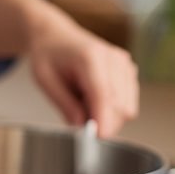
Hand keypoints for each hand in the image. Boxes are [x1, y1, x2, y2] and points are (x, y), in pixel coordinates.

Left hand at [26, 11, 138, 137]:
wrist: (56, 36)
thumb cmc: (48, 56)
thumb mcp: (45, 81)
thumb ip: (65, 104)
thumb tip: (82, 127)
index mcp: (91, 58)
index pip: (103, 94)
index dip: (103, 118)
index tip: (100, 137)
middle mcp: (114, 59)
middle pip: (120, 104)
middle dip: (103, 122)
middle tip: (77, 120)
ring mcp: (125, 64)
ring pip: (127, 107)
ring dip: (107, 116)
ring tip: (81, 101)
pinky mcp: (129, 72)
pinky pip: (127, 102)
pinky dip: (111, 109)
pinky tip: (92, 98)